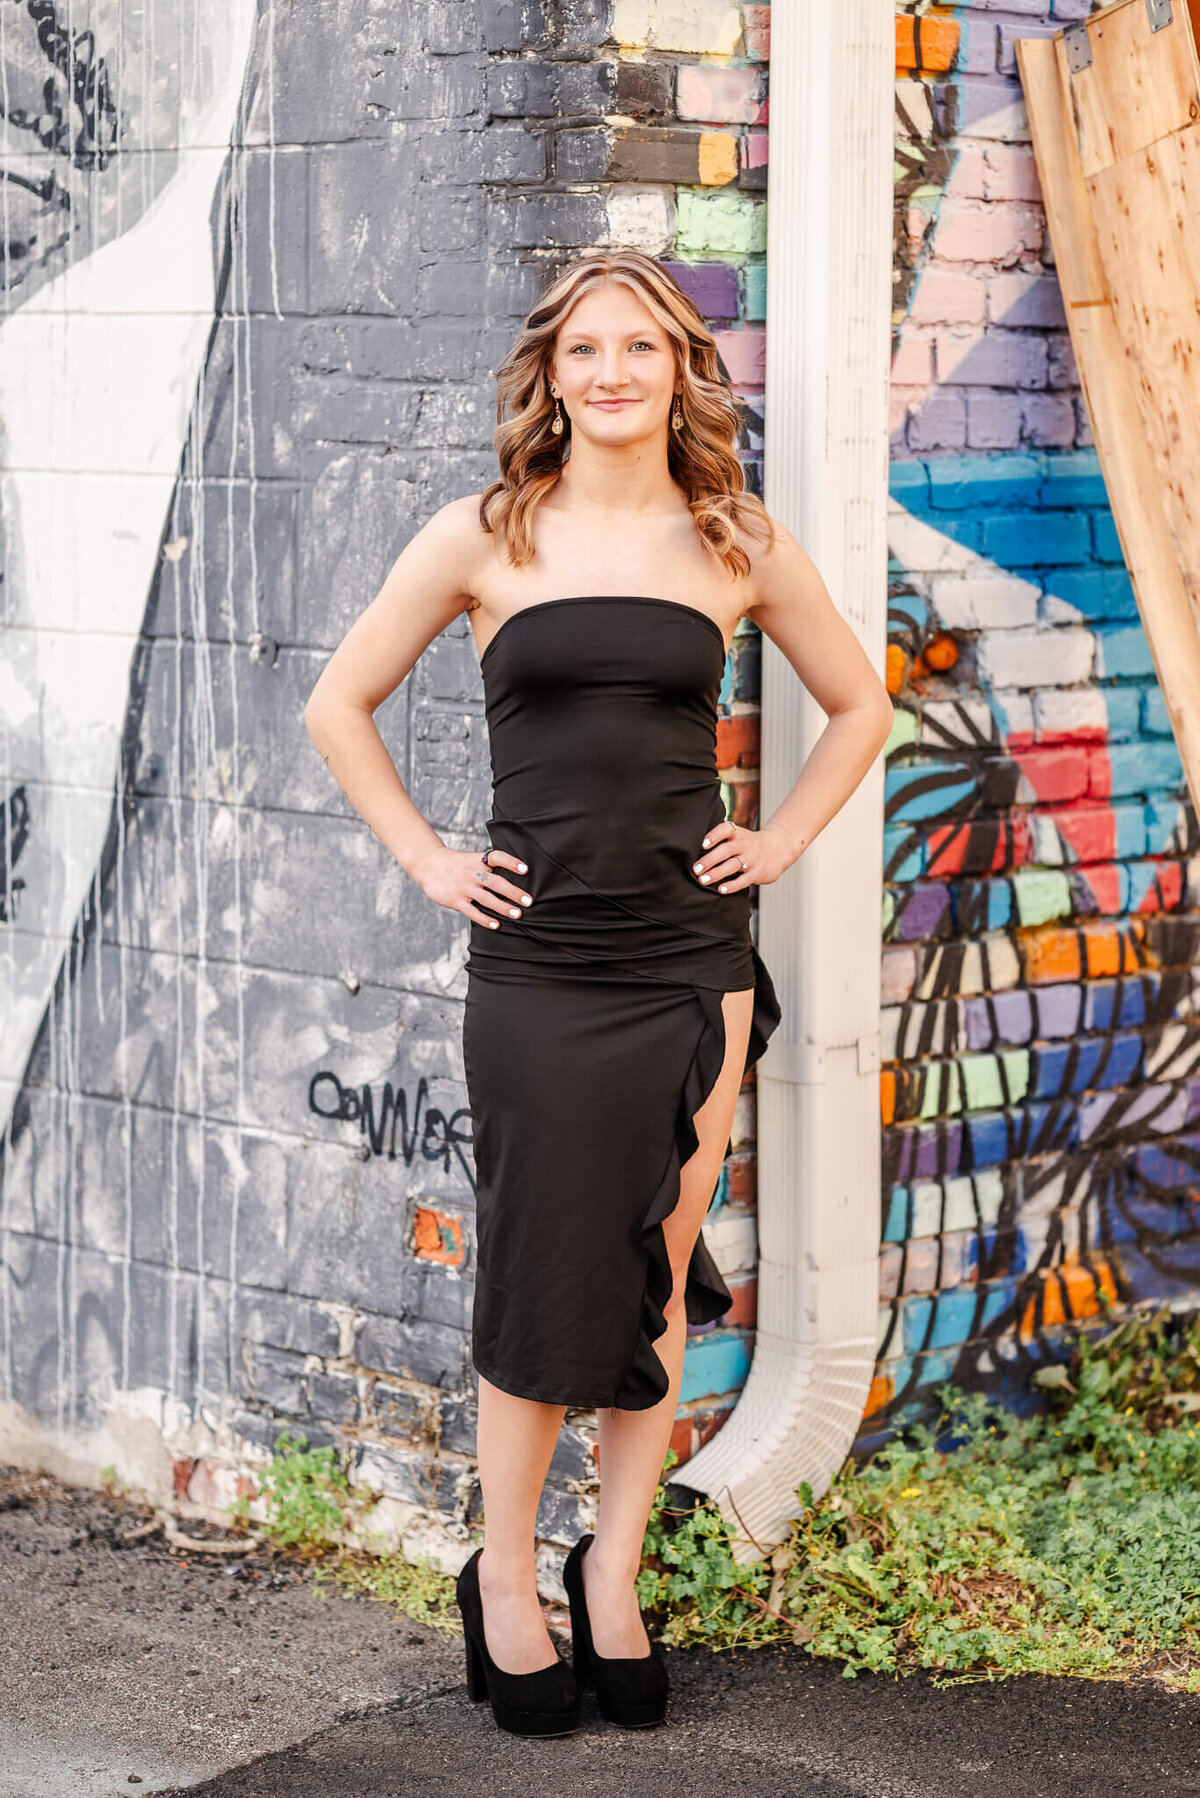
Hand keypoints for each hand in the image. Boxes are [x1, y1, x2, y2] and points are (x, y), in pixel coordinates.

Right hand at [411, 845, 532, 930]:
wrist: (428, 865)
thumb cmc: (455, 864)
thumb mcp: (471, 859)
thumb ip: (488, 867)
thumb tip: (511, 880)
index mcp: (478, 860)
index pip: (497, 857)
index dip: (511, 863)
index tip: (525, 870)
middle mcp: (472, 873)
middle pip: (496, 882)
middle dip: (513, 892)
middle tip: (529, 901)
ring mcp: (463, 887)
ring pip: (486, 899)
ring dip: (503, 907)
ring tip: (517, 914)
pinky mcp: (455, 900)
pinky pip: (472, 911)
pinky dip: (485, 919)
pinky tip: (496, 925)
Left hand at [691, 820, 796, 893]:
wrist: (778, 849)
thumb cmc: (748, 844)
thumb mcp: (738, 835)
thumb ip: (720, 839)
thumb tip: (692, 850)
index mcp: (737, 833)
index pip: (725, 829)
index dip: (714, 835)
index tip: (703, 844)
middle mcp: (744, 844)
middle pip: (726, 850)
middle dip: (710, 860)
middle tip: (695, 869)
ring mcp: (752, 859)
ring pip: (733, 865)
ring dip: (717, 873)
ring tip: (703, 880)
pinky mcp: (757, 873)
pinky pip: (744, 880)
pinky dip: (732, 885)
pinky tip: (721, 889)